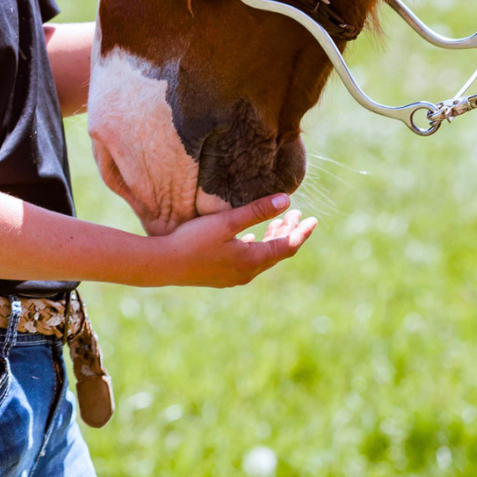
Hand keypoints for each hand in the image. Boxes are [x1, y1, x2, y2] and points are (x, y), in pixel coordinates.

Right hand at [148, 194, 316, 287]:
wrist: (163, 265)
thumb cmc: (194, 240)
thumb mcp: (227, 222)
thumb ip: (257, 211)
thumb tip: (287, 200)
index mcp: (252, 259)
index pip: (287, 246)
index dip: (301, 233)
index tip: (313, 220)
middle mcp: (247, 272)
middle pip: (277, 252)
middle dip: (288, 232)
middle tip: (297, 215)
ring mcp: (234, 277)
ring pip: (263, 257)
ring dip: (272, 239)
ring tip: (279, 223)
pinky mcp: (221, 276)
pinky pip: (248, 262)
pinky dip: (256, 247)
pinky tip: (251, 240)